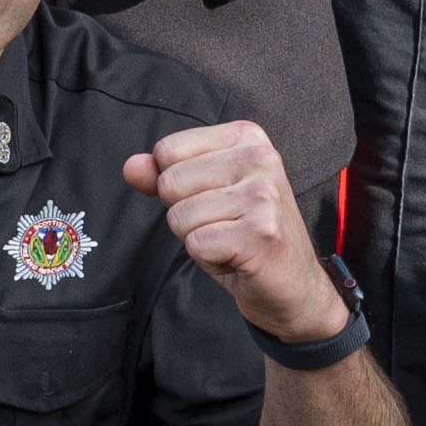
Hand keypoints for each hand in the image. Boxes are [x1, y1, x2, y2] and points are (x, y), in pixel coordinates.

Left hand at [131, 118, 330, 337]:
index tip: (216, 202)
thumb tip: (131, 166)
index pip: (167, 151)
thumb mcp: (202, 197)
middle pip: (170, 183)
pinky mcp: (261, 233)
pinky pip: (196, 244)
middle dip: (186, 216)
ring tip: (232, 243)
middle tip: (225, 227)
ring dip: (198, 240)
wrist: (294, 287)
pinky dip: (209, 261)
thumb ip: (164, 176)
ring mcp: (264, 195)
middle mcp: (260, 158)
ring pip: (180, 216)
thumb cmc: (245, 237)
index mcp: (247, 137)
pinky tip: (238, 259)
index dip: (178, 187)